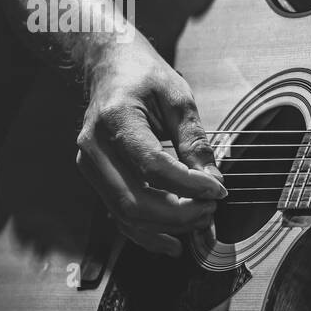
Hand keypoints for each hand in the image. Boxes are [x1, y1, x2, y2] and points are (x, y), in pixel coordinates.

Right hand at [76, 39, 226, 256]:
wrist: (109, 68)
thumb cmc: (143, 76)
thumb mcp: (178, 97)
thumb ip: (194, 140)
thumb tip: (212, 180)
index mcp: (114, 119)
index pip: (153, 167)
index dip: (189, 185)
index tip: (219, 189)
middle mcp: (94, 148)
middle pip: (136, 201)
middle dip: (180, 214)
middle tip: (212, 208)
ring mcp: (91, 167)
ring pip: (127, 215)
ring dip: (169, 226)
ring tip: (202, 219)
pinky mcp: (97, 180)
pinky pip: (120, 217)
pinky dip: (148, 235)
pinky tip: (174, 242)